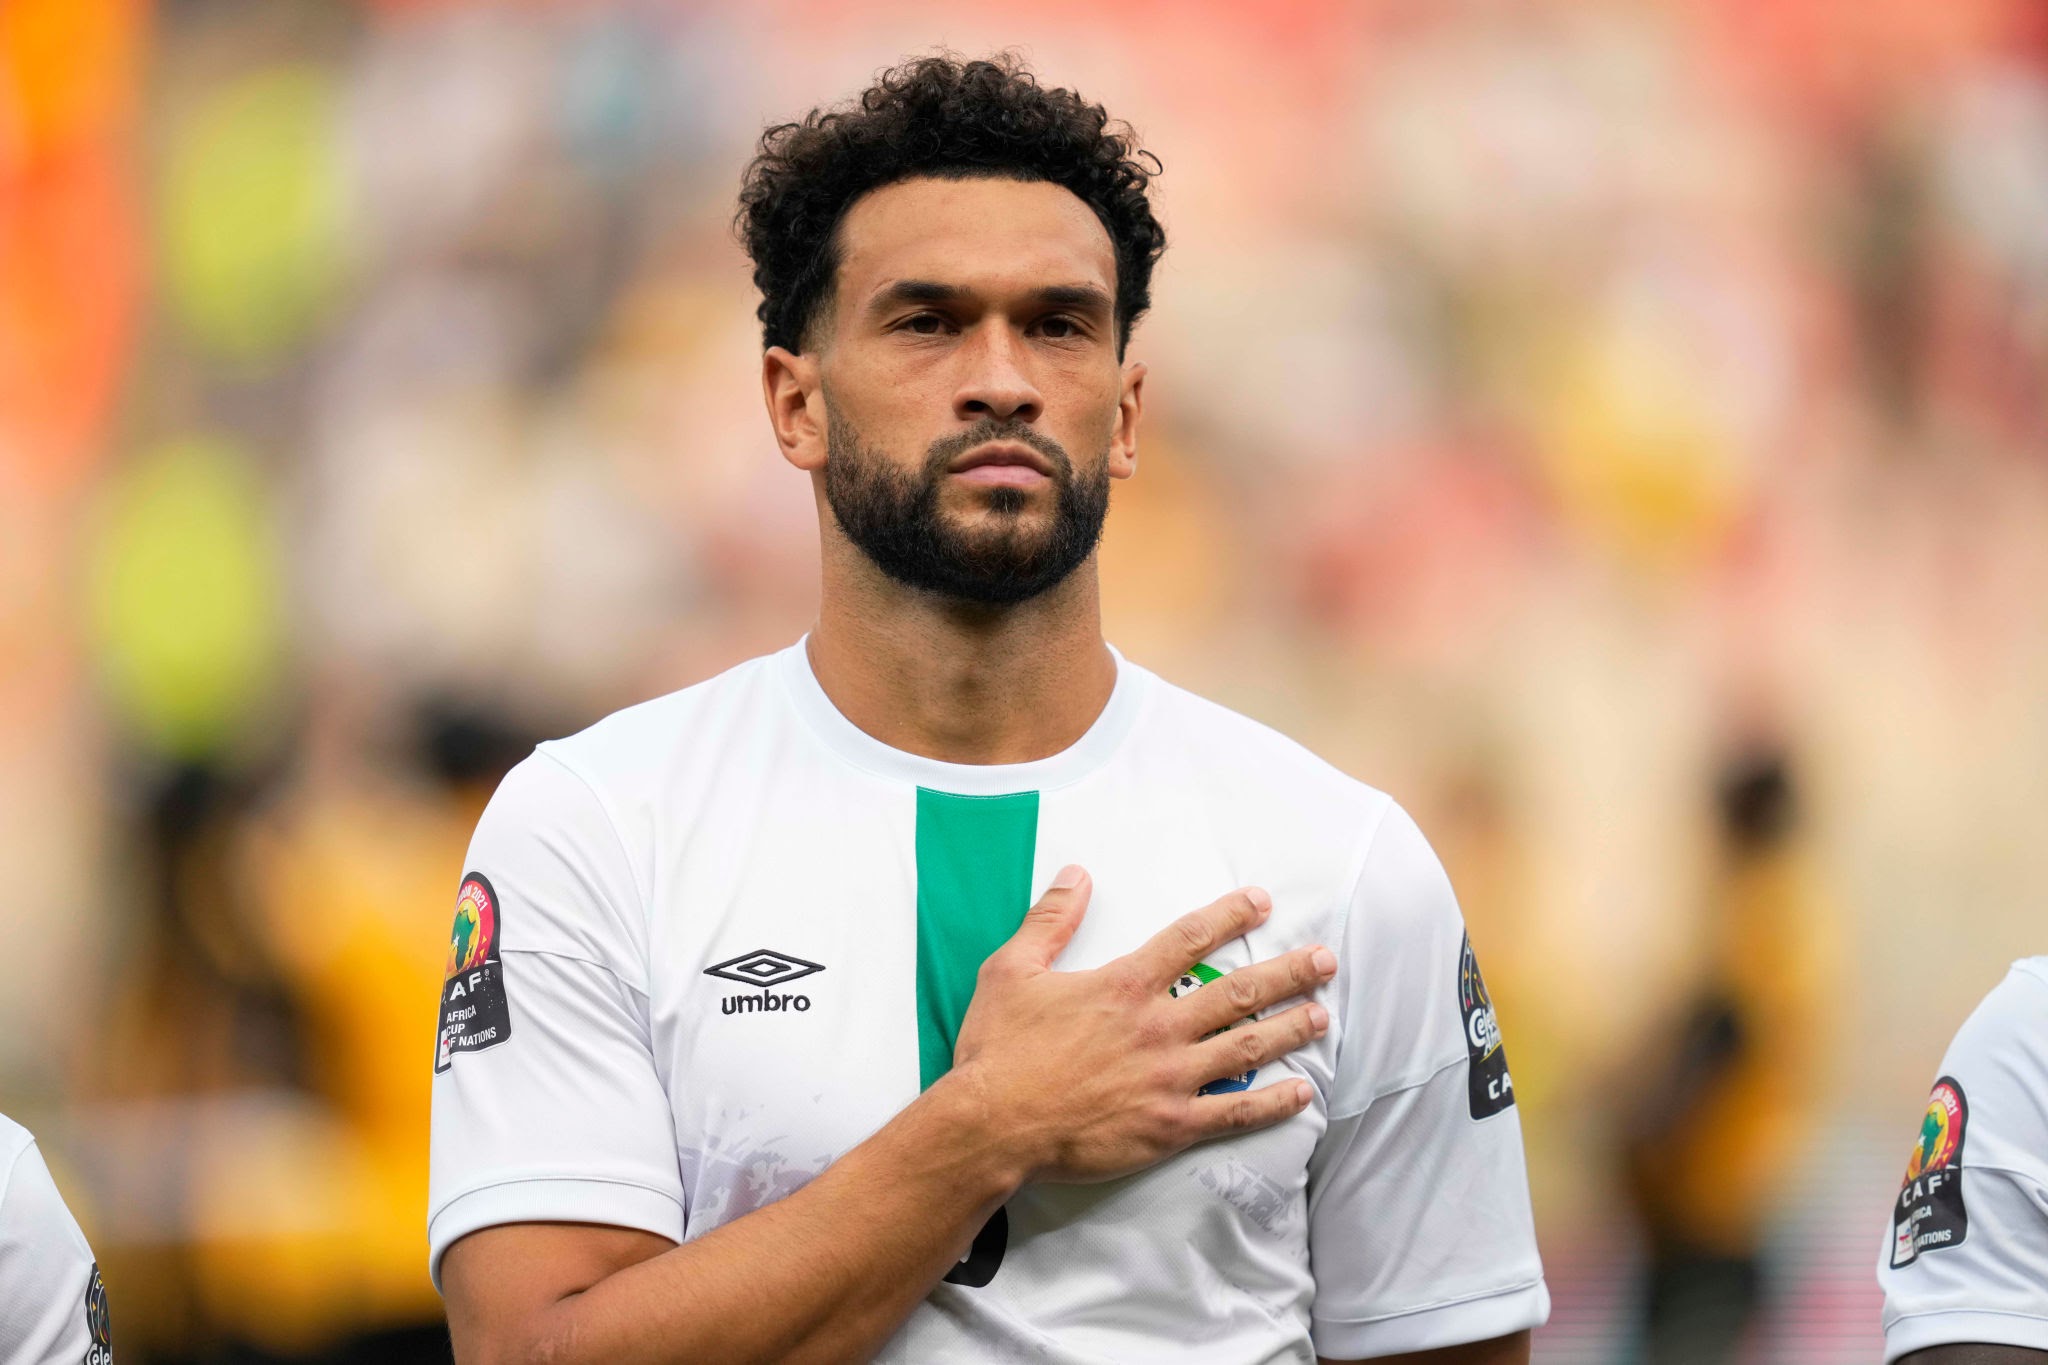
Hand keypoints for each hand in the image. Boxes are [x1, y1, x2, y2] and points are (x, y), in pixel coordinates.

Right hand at [947, 866, 1334, 1184]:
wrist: (992, 1127)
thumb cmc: (997, 1050)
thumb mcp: (1011, 970)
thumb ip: (1049, 920)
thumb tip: (1076, 873)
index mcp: (1123, 986)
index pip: (1189, 938)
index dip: (1229, 916)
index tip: (1261, 903)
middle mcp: (1157, 1027)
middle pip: (1237, 992)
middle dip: (1287, 972)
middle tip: (1325, 960)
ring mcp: (1169, 1078)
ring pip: (1246, 1047)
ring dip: (1290, 1028)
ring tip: (1323, 1015)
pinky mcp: (1170, 1126)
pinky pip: (1234, 1112)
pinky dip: (1273, 1102)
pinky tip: (1303, 1093)